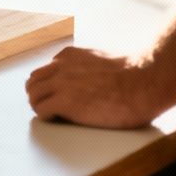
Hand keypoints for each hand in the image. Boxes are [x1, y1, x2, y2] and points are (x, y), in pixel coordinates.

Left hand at [26, 47, 170, 128]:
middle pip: (33, 81)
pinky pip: (41, 110)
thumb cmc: (132, 75)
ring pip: (33, 95)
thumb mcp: (102, 60)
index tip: (57, 94)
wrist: (143, 82)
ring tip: (52, 115)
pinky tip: (57, 119)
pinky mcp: (64, 102)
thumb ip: (87, 66)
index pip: (46, 69)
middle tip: (49, 107)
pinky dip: (45, 116)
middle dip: (38, 94)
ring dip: (39, 106)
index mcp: (70, 55)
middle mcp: (61, 66)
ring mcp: (61, 83)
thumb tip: (88, 79)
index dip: (50, 84)